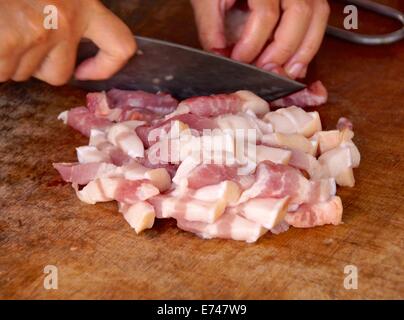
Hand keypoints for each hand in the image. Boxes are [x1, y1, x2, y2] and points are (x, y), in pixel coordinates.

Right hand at [0, 0, 135, 84]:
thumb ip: (63, 15)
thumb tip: (68, 53)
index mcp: (83, 2)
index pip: (120, 46)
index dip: (106, 67)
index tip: (86, 72)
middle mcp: (66, 18)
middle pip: (59, 73)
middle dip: (36, 66)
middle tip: (17, 37)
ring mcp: (39, 30)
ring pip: (26, 74)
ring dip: (10, 61)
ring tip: (3, 27)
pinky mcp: (10, 39)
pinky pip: (2, 71)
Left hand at [191, 0, 329, 78]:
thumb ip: (211, 27)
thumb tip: (219, 57)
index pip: (266, 14)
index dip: (253, 43)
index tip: (239, 60)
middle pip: (300, 13)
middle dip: (283, 50)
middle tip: (266, 71)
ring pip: (317, 15)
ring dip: (304, 51)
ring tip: (286, 73)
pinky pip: (318, 18)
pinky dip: (308, 43)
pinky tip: (294, 62)